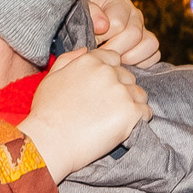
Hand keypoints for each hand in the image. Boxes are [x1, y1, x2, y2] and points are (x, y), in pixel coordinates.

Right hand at [20, 48, 151, 179]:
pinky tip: (122, 128)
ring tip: (114, 119)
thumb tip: (85, 49)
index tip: (101, 90)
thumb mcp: (51, 78)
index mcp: (90, 61)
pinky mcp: (131, 113)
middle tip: (106, 109)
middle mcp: (108, 72)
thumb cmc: (46, 113)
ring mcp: (121, 92)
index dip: (110, 74)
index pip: (114, 58)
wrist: (50, 143)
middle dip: (121, 90)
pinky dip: (138, 120)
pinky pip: (146, 112)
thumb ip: (68, 59)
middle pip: (128, 76)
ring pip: (139, 94)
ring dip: (131, 104)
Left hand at [85, 0, 160, 67]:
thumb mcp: (82, 12)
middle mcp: (135, 15)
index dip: (102, 38)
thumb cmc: (83, 21)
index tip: (90, 44)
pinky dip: (141, 63)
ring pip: (150, 44)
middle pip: (134, 35)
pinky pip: (155, 55)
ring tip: (113, 60)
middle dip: (115, 50)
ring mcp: (144, 30)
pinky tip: (124, 64)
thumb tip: (103, 26)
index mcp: (119, 4)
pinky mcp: (148, 46)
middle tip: (101, 56)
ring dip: (130, 57)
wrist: (86, 29)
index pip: (117, 24)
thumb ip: (90, 14)